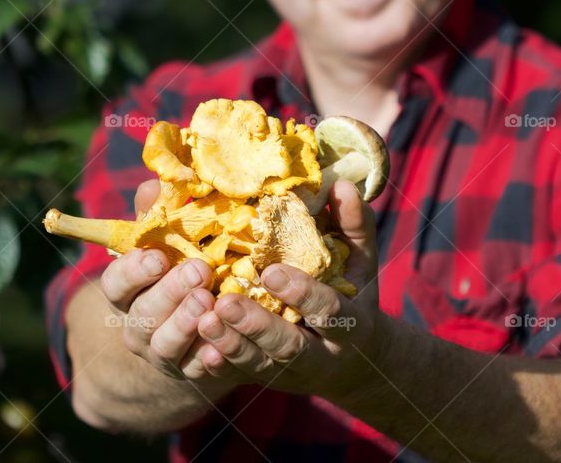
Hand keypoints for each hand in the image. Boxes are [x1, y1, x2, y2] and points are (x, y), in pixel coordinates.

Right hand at [100, 179, 240, 384]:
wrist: (195, 334)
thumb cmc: (181, 272)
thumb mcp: (168, 243)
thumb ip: (159, 215)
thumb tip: (155, 184)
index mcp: (128, 293)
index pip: (115, 284)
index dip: (133, 271)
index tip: (158, 257)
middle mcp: (137, 326)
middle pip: (142, 314)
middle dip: (169, 293)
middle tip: (200, 271)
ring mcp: (162, 354)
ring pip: (164, 346)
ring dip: (185, 325)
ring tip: (210, 303)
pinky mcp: (190, 373)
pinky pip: (197, 370)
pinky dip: (209, 359)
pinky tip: (223, 346)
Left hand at [195, 179, 384, 399]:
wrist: (354, 361)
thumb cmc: (353, 295)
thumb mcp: (361, 263)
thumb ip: (353, 226)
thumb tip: (341, 185)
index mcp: (350, 325)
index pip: (330, 313)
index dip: (303, 295)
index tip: (272, 272)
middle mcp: (322, 355)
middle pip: (289, 347)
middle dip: (257, 326)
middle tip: (225, 303)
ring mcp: (290, 372)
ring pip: (260, 364)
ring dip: (231, 343)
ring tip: (203, 318)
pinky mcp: (265, 377)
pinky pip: (240, 375)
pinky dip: (220, 363)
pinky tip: (199, 344)